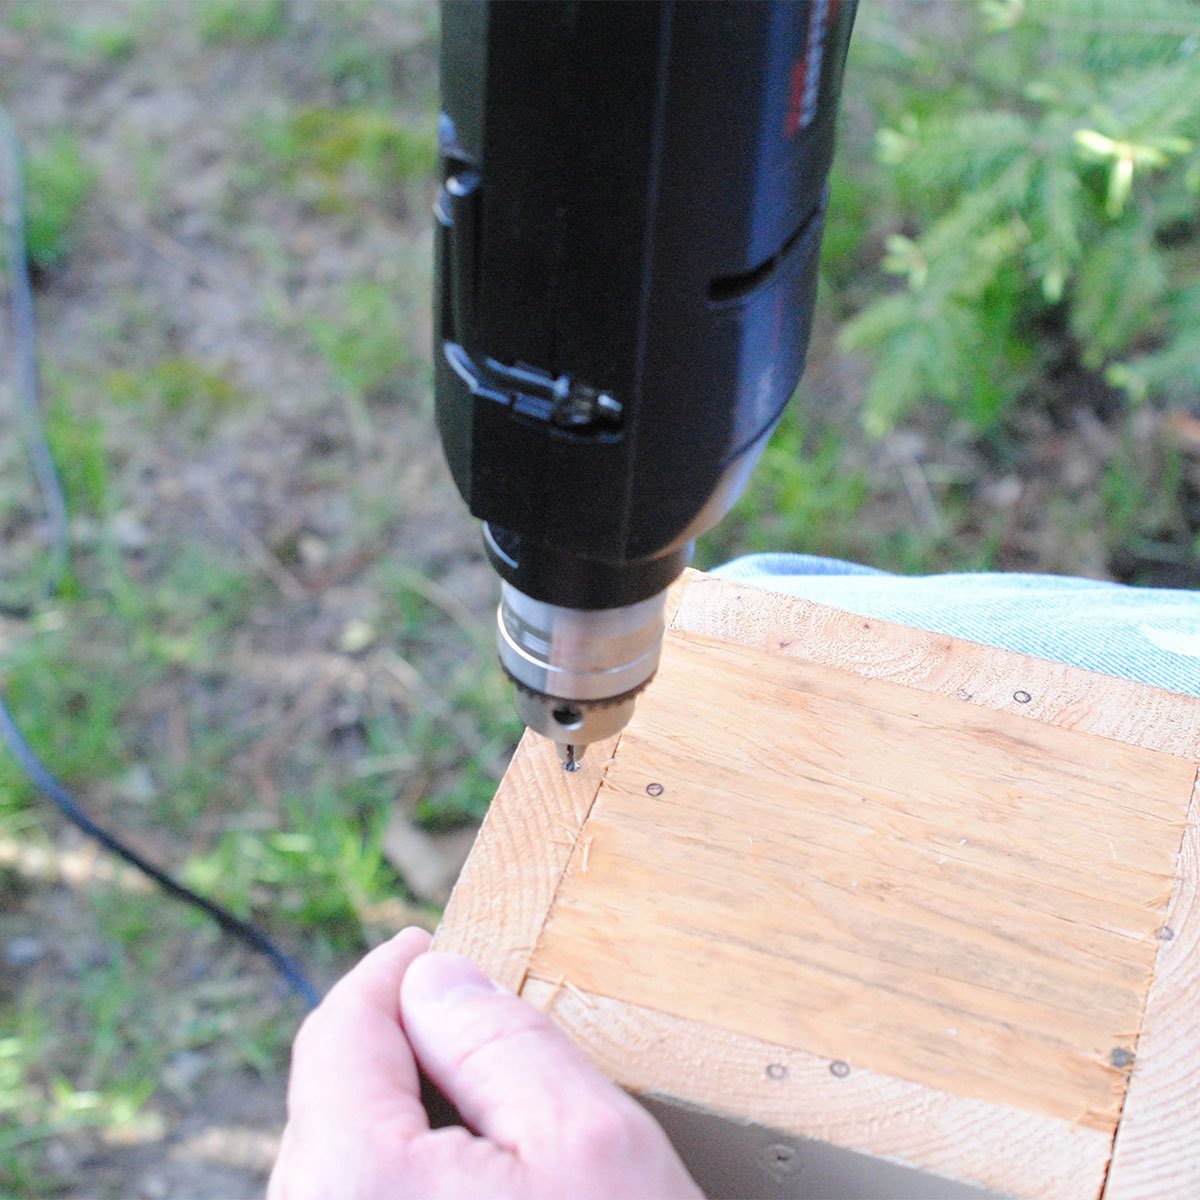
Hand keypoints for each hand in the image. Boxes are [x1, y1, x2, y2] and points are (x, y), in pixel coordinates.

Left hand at [268, 927, 701, 1199]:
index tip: (424, 948)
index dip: (389, 975)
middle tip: (479, 1042)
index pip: (342, 1034)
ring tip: (489, 1142)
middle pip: (334, 1106)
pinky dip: (400, 1194)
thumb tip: (433, 977)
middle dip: (403, 1062)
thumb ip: (499, 1038)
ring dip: (405, 1135)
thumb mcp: (589, 1142)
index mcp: (349, 1185)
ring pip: (340, 1172)